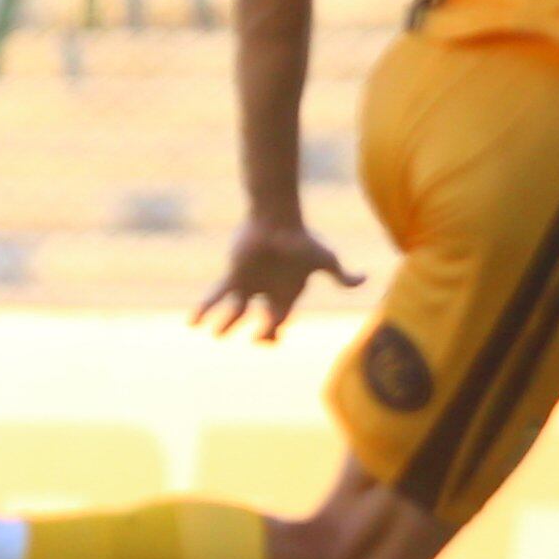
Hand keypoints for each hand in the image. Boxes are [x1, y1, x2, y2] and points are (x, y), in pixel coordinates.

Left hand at [195, 218, 363, 341]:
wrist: (277, 220)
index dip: (274, 330)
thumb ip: (343, 275)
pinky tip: (192, 322)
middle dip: (260, 334)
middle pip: (261, 321)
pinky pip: (215, 297)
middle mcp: (267, 292)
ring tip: (216, 333)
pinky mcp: (232, 277)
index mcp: (287, 293)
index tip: (270, 335)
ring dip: (225, 325)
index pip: (280, 320)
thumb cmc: (301, 240)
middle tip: (257, 339)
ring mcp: (248, 285)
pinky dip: (204, 309)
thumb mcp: (326, 260)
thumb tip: (366, 279)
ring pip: (235, 313)